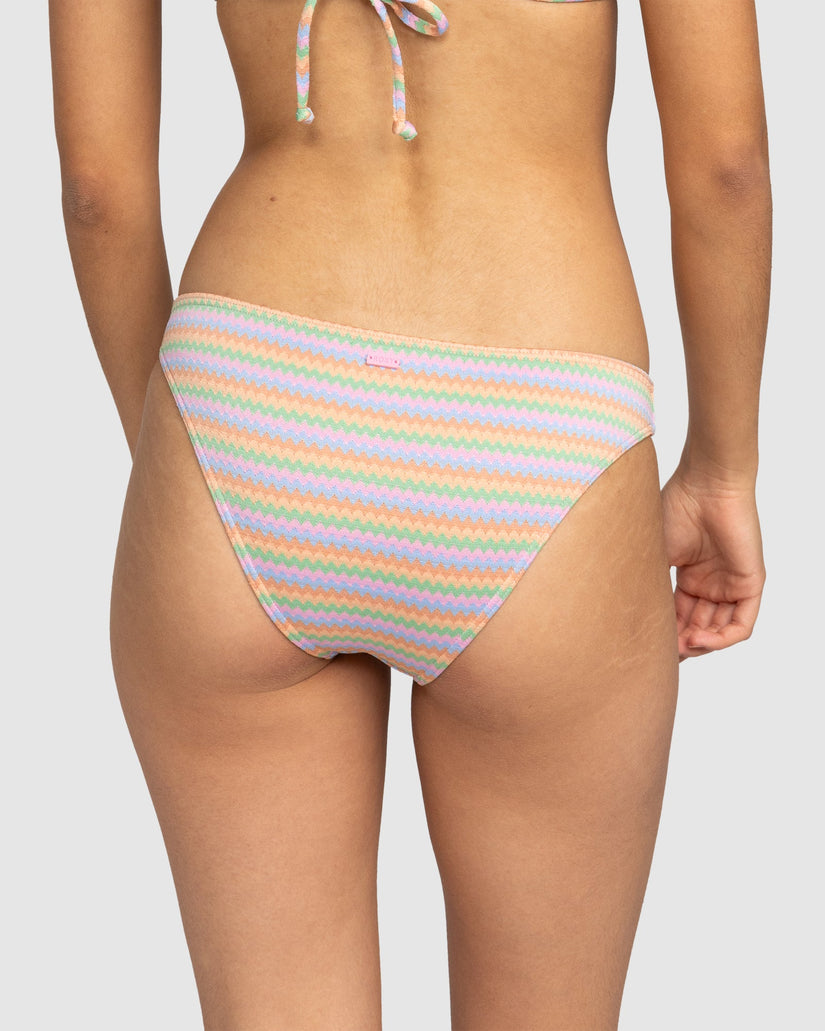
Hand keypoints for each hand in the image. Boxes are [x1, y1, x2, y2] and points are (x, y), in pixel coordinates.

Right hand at [661, 467, 765, 660]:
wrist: (705, 485)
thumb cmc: (675, 509)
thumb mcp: (655, 555)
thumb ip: (649, 587)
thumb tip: (627, 618)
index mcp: (690, 576)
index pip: (679, 616)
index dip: (665, 633)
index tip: (646, 643)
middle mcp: (711, 583)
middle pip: (698, 627)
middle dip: (681, 644)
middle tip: (663, 652)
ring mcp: (731, 584)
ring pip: (719, 631)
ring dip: (700, 645)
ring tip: (680, 647)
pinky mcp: (751, 584)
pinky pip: (741, 625)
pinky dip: (721, 639)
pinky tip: (699, 639)